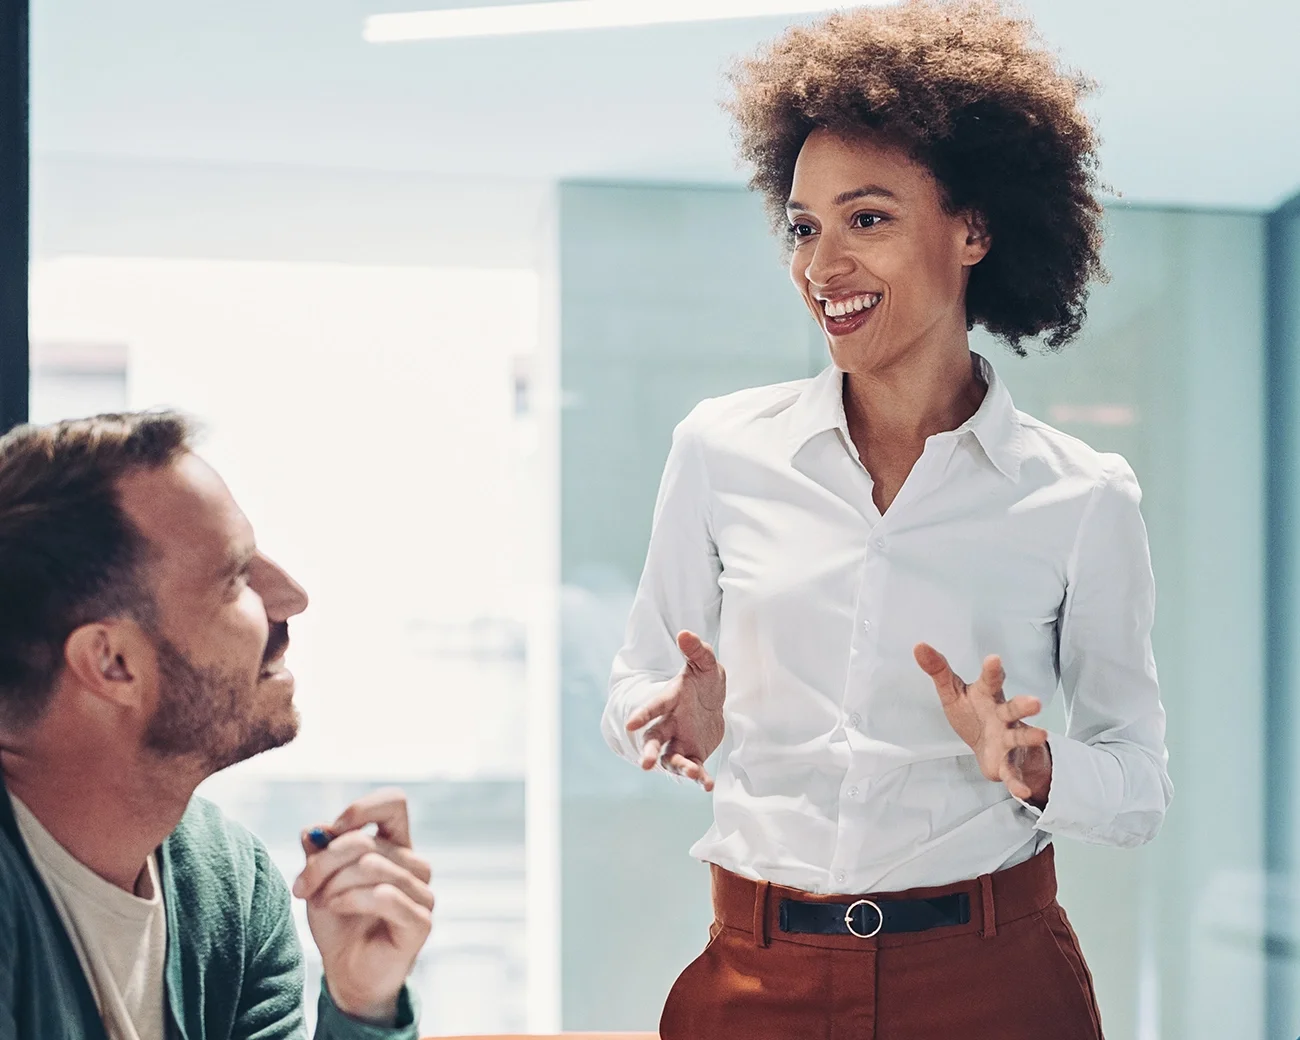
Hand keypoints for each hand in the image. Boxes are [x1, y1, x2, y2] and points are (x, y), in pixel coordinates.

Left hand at [292, 788, 433, 1024]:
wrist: (346, 973)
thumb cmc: (338, 924)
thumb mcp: (320, 883)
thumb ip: (319, 854)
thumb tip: (314, 829)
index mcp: (395, 846)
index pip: (393, 803)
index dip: (362, 809)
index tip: (333, 830)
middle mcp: (414, 865)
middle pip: (366, 841)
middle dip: (324, 862)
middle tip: (301, 886)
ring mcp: (422, 893)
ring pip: (373, 866)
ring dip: (335, 884)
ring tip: (320, 902)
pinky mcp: (421, 921)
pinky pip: (385, 896)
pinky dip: (352, 899)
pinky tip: (336, 907)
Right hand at [626, 630, 726, 790]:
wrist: (712, 702)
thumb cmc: (703, 681)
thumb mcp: (705, 663)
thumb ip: (696, 651)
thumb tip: (684, 633)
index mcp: (669, 701)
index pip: (653, 707)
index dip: (642, 714)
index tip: (631, 724)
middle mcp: (669, 724)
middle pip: (654, 739)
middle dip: (648, 750)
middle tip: (645, 764)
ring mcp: (679, 741)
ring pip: (671, 758)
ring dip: (679, 767)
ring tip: (693, 774)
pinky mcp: (693, 755)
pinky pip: (693, 769)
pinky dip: (699, 778)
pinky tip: (707, 785)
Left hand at [913, 644, 1051, 806]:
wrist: (989, 748)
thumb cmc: (974, 713)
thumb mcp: (953, 692)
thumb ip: (939, 670)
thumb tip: (919, 646)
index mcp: (988, 696)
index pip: (991, 681)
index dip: (992, 671)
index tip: (993, 659)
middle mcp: (1003, 716)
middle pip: (1014, 709)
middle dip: (1024, 706)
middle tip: (1035, 702)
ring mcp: (1008, 739)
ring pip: (1020, 737)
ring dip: (1030, 737)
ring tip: (1041, 734)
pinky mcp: (1007, 763)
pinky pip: (1012, 773)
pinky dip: (1017, 782)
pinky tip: (1022, 792)